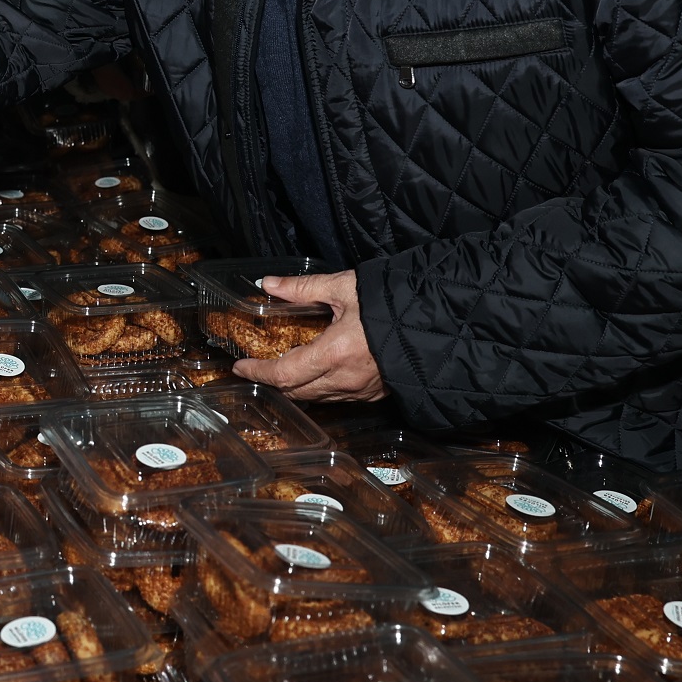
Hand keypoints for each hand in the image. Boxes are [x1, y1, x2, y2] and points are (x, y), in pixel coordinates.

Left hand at [234, 270, 386, 402]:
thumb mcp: (345, 287)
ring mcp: (362, 391)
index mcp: (334, 354)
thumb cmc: (395, 302)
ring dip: (295, 387)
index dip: (258, 373)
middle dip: (272, 382)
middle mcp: (345, 380)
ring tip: (281, 369)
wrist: (441, 322)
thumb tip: (269, 284)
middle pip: (296, 391)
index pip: (283, 374)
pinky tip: (316, 373)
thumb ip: (303, 287)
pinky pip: (338, 398)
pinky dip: (319, 389)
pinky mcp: (376, 394)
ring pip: (317, 398)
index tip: (241, 367)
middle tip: (256, 368)